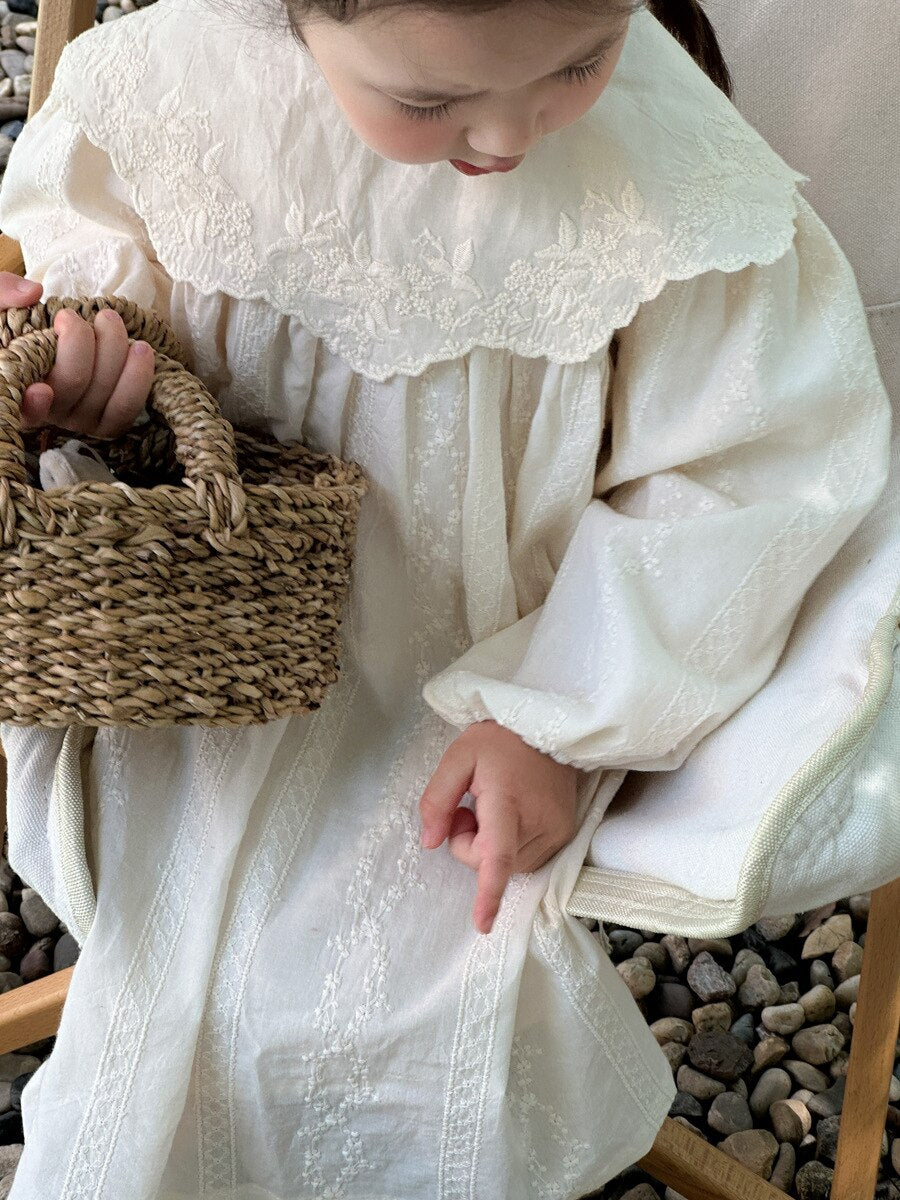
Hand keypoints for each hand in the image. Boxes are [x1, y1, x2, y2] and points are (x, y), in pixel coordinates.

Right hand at [0, 273, 155, 437]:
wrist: (61, 334)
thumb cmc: (23, 323)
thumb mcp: (1, 305)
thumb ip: (3, 294)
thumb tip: (31, 293)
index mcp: (18, 387)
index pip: (24, 409)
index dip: (33, 405)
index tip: (41, 390)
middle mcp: (48, 409)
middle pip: (71, 386)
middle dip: (79, 344)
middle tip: (71, 316)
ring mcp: (79, 418)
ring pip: (103, 396)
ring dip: (113, 353)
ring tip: (109, 319)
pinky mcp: (107, 418)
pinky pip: (125, 410)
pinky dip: (138, 380)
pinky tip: (140, 349)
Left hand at [419, 719, 578, 934]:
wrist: (547, 726)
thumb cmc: (499, 741)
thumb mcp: (457, 757)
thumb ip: (437, 800)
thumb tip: (430, 843)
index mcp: (507, 801)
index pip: (499, 855)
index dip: (489, 892)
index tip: (482, 924)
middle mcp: (539, 821)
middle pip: (493, 863)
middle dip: (471, 845)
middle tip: (469, 808)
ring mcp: (558, 830)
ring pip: (511, 865)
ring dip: (492, 847)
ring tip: (493, 807)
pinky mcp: (566, 833)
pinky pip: (528, 858)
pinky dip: (511, 846)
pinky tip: (512, 813)